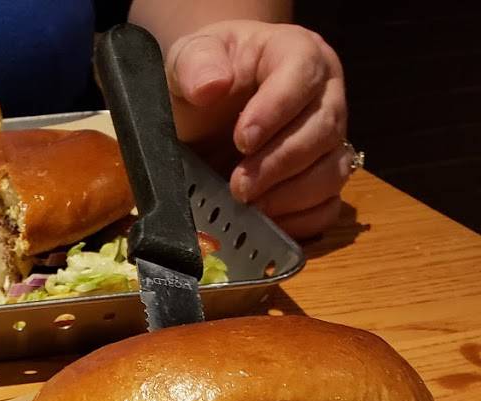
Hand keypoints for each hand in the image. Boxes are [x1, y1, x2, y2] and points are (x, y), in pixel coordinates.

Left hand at [165, 21, 350, 238]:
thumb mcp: (190, 59)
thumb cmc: (206, 79)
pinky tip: (266, 223)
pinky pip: (328, 207)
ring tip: (251, 205)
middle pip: (324, 129)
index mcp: (298, 54)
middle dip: (279, 163)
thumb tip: (212, 85)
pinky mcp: (324, 181)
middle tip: (238, 186)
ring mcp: (330, 142)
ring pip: (333, 171)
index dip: (276, 109)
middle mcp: (325, 96)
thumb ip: (196, 64)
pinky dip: (300, 222)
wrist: (206, 115)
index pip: (303, 74)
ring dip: (291, 197)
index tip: (242, 140)